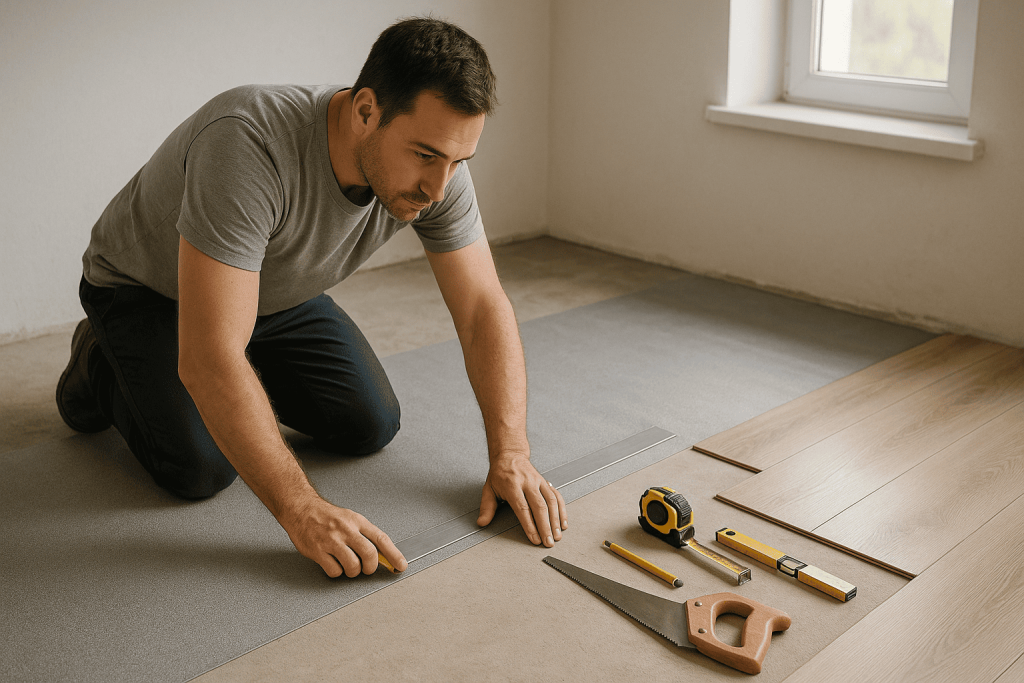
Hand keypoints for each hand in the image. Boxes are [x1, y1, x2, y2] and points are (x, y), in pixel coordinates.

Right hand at [282, 496, 407, 577]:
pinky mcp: (318, 551)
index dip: (394, 554)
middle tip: (367, 568)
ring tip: (347, 565)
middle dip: (370, 567)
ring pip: (353, 566)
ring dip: (353, 572)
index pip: (381, 539)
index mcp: (357, 521)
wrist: (300, 508)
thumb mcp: (349, 518)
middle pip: (369, 554)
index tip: (401, 565)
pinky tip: (333, 563)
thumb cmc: (326, 515)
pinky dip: (336, 572)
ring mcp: (331, 541)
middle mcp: (346, 530)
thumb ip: (364, 535)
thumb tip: (382, 554)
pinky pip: (335, 571)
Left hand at [477, 452, 566, 546]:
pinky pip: (556, 496)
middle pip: (539, 506)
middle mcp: (527, 482)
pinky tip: (563, 522)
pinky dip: (562, 510)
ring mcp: (538, 481)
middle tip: (548, 542)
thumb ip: (486, 507)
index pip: (522, 508)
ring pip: (551, 501)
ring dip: (556, 520)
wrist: (510, 455)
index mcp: (512, 485)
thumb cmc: (499, 474)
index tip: (535, 539)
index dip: (530, 525)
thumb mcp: (489, 489)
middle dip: (546, 526)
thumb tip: (482, 522)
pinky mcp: (545, 482)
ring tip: (557, 535)